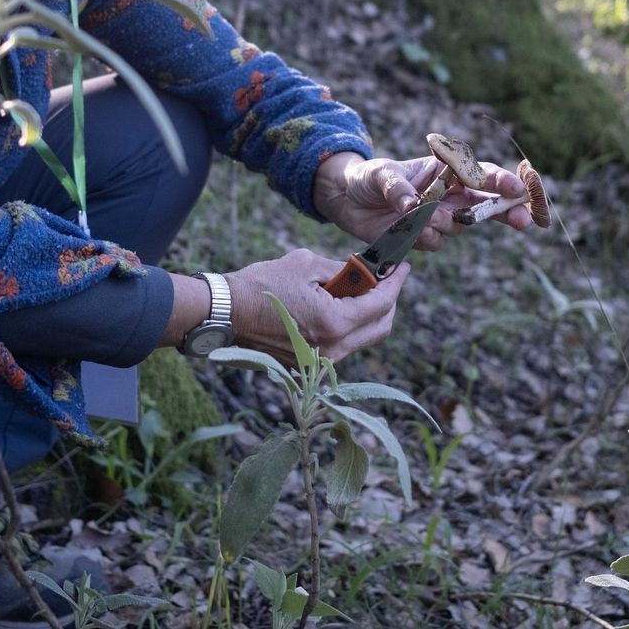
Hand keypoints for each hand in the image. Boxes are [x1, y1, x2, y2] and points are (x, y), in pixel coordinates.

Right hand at [226, 248, 407, 363]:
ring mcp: (320, 361)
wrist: (226, 312)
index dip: (396, 283)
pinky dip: (350, 325)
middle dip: (389, 301)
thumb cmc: (262, 283)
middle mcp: (332, 349)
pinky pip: (343, 345)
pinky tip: (342, 304)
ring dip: (370, 314)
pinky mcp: (308, 364)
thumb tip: (367, 271)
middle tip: (387, 278)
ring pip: (363, 339)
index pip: (381, 304)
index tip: (403, 267)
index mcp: (334, 323)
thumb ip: (344, 269)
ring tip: (363, 288)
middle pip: (380, 328)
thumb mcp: (307, 264)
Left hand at [313, 152, 534, 250]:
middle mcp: (449, 194)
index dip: (502, 182)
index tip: (516, 190)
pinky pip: (435, 242)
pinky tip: (407, 229)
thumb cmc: (369, 177)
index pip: (481, 175)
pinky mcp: (424, 237)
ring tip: (419, 216)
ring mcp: (439, 217)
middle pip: (488, 204)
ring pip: (459, 226)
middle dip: (508, 211)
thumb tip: (411, 204)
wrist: (348, 200)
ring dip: (445, 223)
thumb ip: (398, 187)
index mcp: (446, 171)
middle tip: (523, 220)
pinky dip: (423, 237)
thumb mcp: (381, 174)